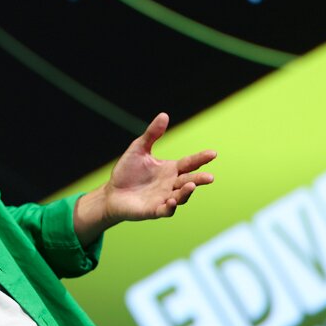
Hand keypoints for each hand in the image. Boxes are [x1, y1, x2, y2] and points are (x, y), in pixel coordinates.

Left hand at [74, 112, 216, 244]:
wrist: (112, 193)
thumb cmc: (127, 172)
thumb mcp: (139, 149)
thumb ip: (152, 134)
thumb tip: (164, 115)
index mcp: (171, 169)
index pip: (189, 163)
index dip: (201, 158)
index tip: (213, 153)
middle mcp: (171, 184)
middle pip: (189, 181)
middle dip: (199, 179)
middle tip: (210, 177)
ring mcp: (164, 198)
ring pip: (180, 197)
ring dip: (186, 193)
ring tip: (191, 186)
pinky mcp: (154, 210)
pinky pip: (165, 211)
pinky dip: (170, 207)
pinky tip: (171, 201)